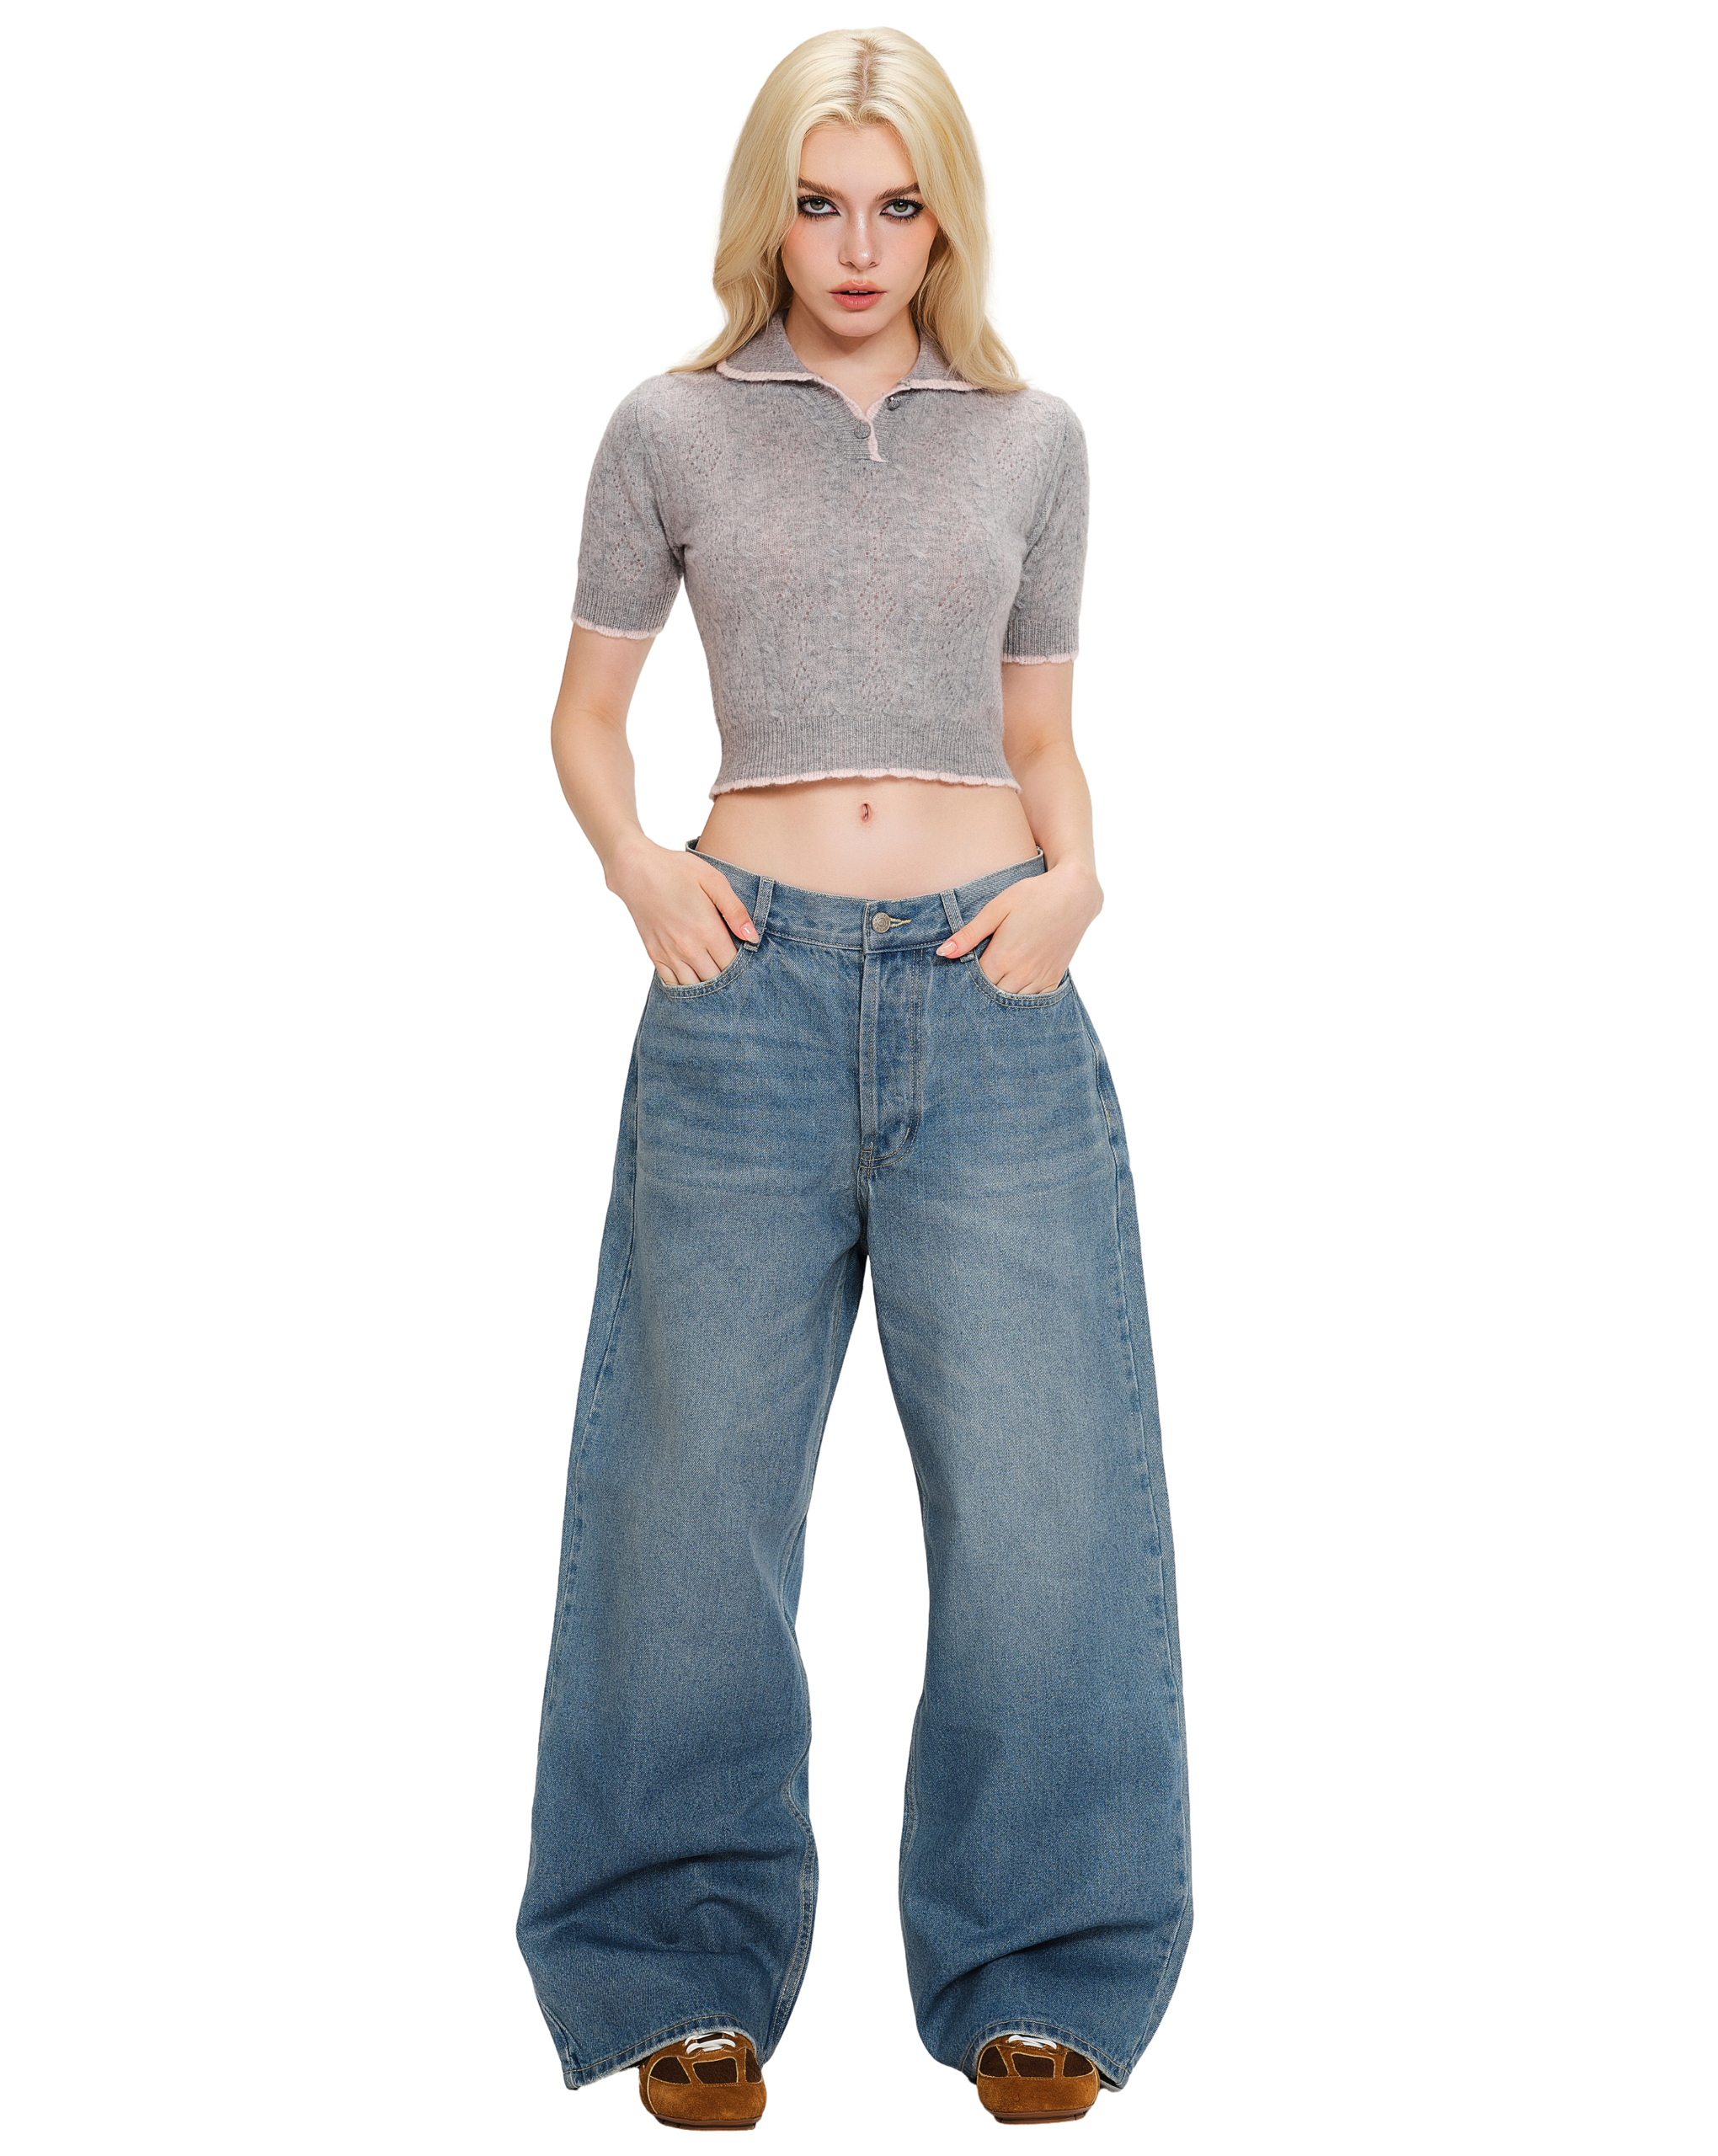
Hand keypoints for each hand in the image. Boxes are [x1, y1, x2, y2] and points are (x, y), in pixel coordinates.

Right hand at [607, 839, 758, 984]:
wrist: (635, 870)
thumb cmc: (677, 870)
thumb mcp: (713, 880)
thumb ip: (735, 910)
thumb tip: (753, 937)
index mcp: (707, 930)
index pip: (733, 964)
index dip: (744, 967)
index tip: (748, 960)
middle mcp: (689, 948)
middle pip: (716, 979)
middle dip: (728, 979)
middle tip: (735, 971)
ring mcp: (669, 954)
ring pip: (694, 986)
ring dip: (707, 985)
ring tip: (715, 975)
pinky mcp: (654, 954)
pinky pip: (672, 983)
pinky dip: (684, 987)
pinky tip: (693, 978)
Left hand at [935, 862, 1101, 993]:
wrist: (1075, 894)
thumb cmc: (1033, 895)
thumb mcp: (996, 909)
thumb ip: (970, 934)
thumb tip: (944, 952)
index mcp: (1003, 956)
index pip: (974, 983)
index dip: (964, 982)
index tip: (958, 976)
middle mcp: (1021, 972)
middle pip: (992, 996)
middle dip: (980, 992)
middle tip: (971, 986)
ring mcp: (1039, 977)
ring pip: (1013, 1002)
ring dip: (1001, 998)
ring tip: (992, 987)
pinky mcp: (1054, 978)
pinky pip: (1034, 1000)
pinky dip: (1023, 999)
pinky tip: (1014, 990)